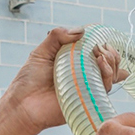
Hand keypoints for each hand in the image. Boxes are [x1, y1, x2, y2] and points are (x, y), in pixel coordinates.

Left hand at [5, 28, 127, 132]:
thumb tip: (81, 31)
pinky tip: (101, 64)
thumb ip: (57, 36)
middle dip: (111, 53)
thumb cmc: (30, 79)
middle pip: (110, 63)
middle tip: (100, 47)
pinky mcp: (89, 100)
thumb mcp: (41, 51)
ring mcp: (88, 88)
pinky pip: (105, 88)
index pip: (97, 52)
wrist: (23, 104)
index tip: (101, 38)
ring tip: (100, 55)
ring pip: (111, 75)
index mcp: (75, 62)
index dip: (104, 44)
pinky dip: (108, 75)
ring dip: (111, 61)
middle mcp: (85, 75)